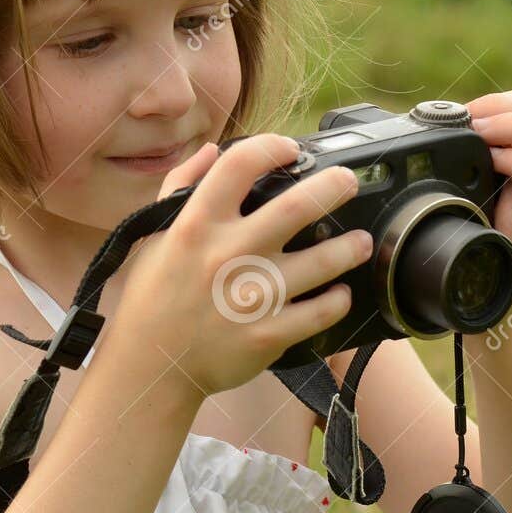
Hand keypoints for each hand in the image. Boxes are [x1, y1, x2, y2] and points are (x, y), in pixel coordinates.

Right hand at [98, 135, 372, 399]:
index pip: (240, 165)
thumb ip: (180, 186)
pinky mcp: (268, 334)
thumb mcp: (154, 235)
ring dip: (350, 247)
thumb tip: (211, 150)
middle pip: (297, 206)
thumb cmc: (151, 297)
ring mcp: (252, 297)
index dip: (272, 147)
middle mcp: (228, 254)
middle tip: (348, 182)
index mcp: (197, 224)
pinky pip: (321, 312)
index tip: (290, 149)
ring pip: (323, 261)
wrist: (151, 366)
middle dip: (334, 187)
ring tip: (360, 241)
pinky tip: (339, 292)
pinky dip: (338, 300)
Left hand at [465, 90, 511, 301]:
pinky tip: (490, 167)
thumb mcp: (460, 195)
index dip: (501, 102)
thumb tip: (420, 127)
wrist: (480, 302)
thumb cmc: (467, 248)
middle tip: (475, 123)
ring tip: (483, 138)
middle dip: (508, 109)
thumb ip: (456, 165)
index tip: (468, 114)